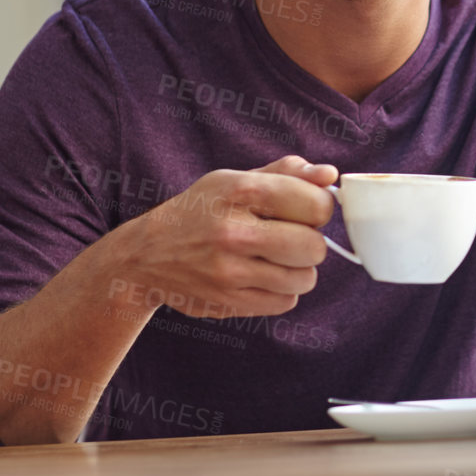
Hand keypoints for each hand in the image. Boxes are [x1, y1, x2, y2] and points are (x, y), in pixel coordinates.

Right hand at [115, 155, 338, 318]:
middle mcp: (234, 232)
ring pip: (305, 279)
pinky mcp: (227, 302)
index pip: (316, 205)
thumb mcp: (235, 180)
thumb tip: (330, 175)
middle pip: (314, 247)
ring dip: (298, 270)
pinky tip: (260, 277)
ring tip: (274, 258)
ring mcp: (229, 272)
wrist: (145, 256)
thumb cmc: (200, 211)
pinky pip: (286, 302)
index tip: (305, 210)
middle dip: (311, 243)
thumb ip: (287, 173)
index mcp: (240, 191)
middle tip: (290, 237)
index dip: (319, 208)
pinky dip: (281, 291)